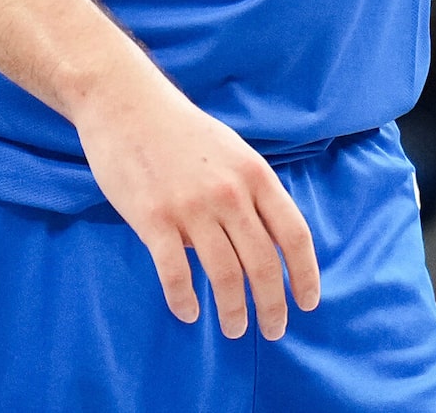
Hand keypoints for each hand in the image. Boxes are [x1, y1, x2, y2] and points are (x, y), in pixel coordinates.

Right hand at [73, 61, 319, 338]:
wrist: (127, 105)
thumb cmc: (182, 132)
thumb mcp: (233, 152)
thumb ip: (252, 192)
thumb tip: (268, 238)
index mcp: (256, 175)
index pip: (294, 233)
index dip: (305, 273)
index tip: (308, 302)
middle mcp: (230, 193)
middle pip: (264, 262)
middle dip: (273, 303)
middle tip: (272, 329)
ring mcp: (191, 207)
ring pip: (225, 274)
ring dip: (234, 310)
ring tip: (234, 329)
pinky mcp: (153, 218)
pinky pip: (175, 272)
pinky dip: (184, 299)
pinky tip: (188, 313)